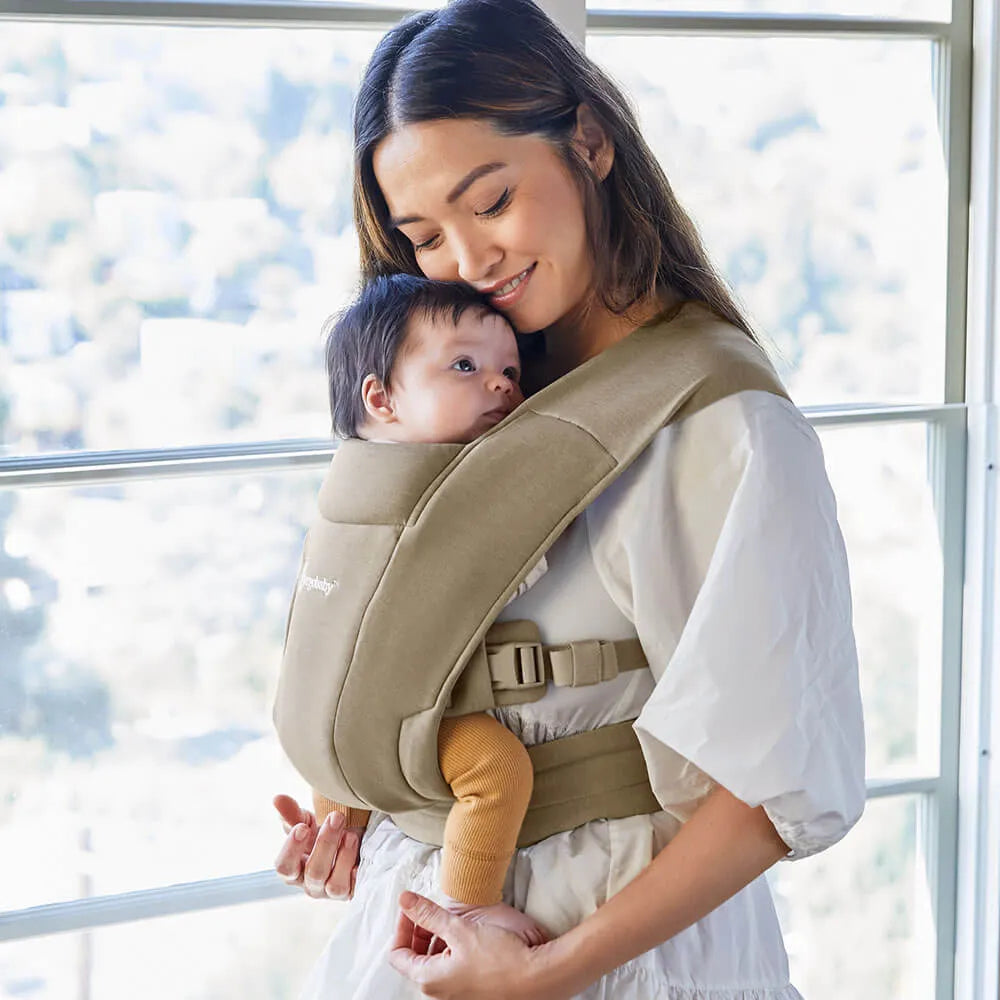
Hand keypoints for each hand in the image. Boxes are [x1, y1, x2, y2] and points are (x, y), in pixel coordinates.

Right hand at [272, 794, 362, 899]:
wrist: (353, 839)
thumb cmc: (322, 833)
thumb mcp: (307, 822)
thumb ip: (292, 814)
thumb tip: (277, 798)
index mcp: (294, 869)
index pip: (284, 867)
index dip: (292, 849)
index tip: (302, 827)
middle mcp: (311, 884)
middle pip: (314, 872)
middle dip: (326, 843)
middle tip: (336, 816)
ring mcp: (332, 891)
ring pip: (334, 885)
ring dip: (344, 857)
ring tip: (351, 835)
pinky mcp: (352, 892)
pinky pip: (355, 889)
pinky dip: (358, 874)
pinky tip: (361, 860)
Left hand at [388, 891, 570, 999]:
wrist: (536, 978)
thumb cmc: (499, 957)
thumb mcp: (459, 929)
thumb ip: (428, 914)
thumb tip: (405, 899)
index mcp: (429, 979)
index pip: (397, 954)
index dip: (402, 925)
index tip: (413, 907)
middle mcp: (439, 992)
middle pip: (414, 958)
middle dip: (419, 930)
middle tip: (430, 910)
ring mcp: (455, 994)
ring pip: (433, 962)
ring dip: (436, 938)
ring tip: (451, 920)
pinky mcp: (470, 990)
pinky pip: (451, 968)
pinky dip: (451, 949)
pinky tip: (466, 935)